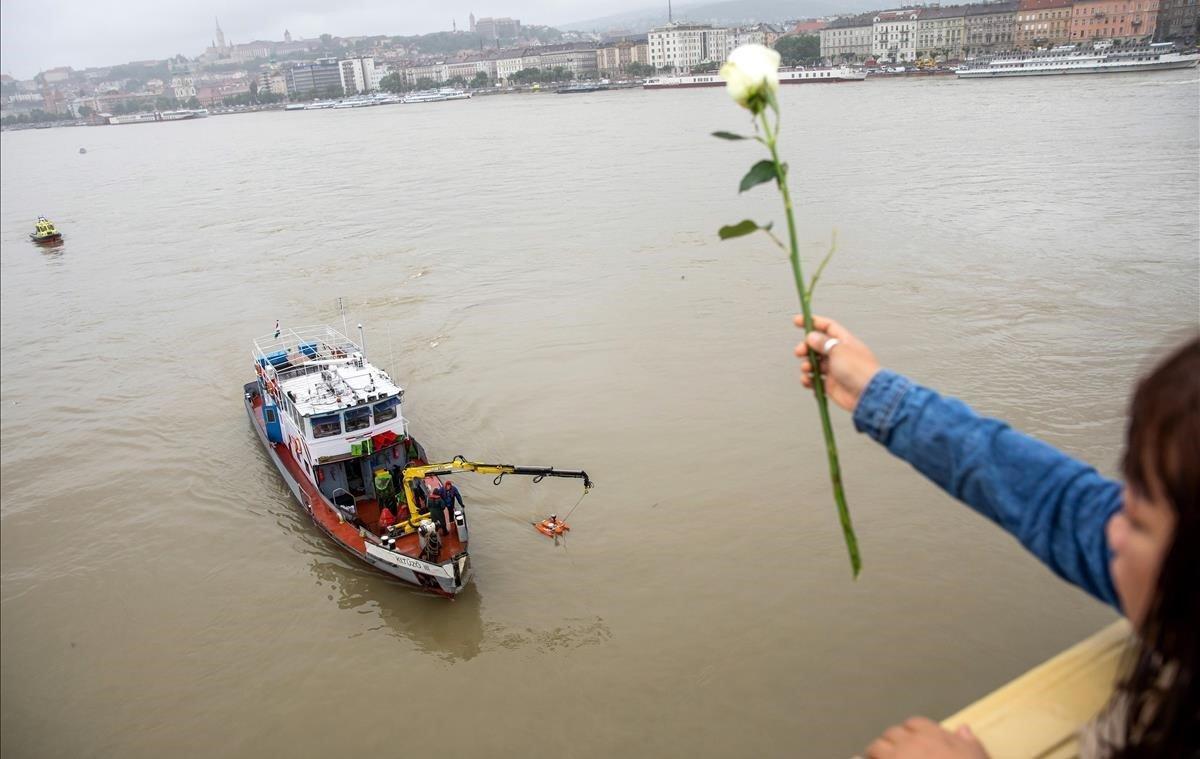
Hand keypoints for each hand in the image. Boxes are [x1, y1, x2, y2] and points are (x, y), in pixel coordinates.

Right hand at [794, 315, 880, 412]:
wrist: (867, 395)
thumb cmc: (860, 371)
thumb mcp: (839, 350)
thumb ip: (823, 343)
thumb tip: (812, 337)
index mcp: (844, 342)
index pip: (827, 327)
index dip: (812, 322)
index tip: (798, 321)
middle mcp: (839, 355)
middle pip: (817, 346)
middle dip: (805, 348)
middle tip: (800, 351)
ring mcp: (835, 370)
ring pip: (814, 364)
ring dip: (806, 365)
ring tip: (807, 368)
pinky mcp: (831, 385)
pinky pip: (815, 381)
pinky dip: (809, 380)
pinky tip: (808, 381)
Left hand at [865, 718, 988, 758]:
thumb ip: (969, 744)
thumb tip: (962, 729)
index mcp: (934, 738)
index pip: (915, 724)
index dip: (913, 734)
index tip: (914, 744)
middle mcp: (911, 744)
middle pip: (893, 734)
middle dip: (893, 743)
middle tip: (895, 756)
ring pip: (876, 747)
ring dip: (876, 753)